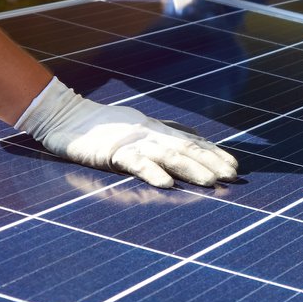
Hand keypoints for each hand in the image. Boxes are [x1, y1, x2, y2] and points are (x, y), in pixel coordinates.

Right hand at [16, 79, 238, 187]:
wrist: (66, 117)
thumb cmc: (105, 126)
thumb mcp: (141, 127)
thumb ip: (166, 132)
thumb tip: (196, 136)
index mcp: (158, 131)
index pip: (193, 142)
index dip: (215, 153)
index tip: (236, 167)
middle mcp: (151, 135)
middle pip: (187, 148)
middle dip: (211, 162)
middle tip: (232, 177)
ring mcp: (133, 142)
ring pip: (168, 156)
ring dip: (191, 169)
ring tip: (210, 182)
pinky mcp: (112, 152)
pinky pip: (135, 163)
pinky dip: (151, 172)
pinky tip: (166, 184)